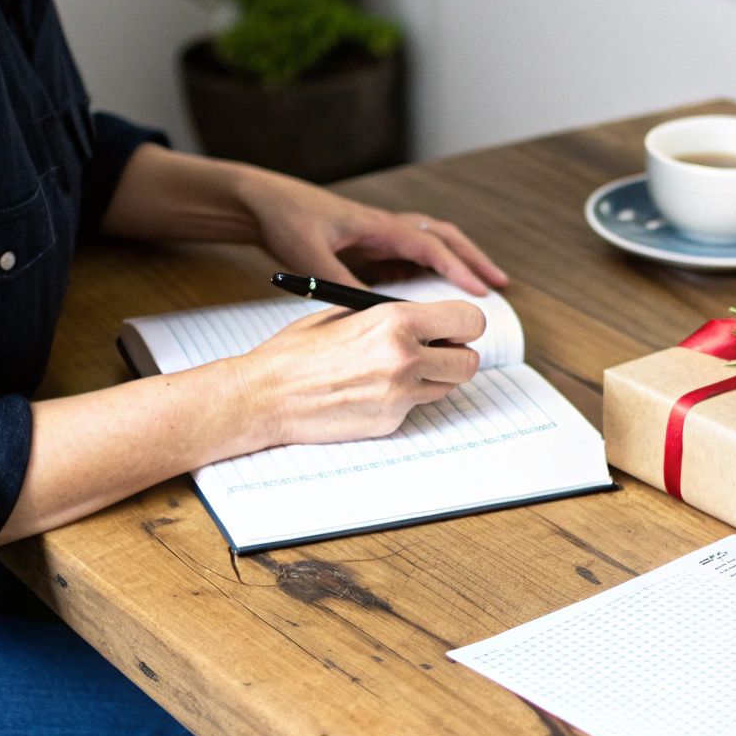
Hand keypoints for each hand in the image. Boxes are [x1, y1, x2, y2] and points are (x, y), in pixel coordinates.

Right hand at [235, 300, 487, 446]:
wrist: (265, 395)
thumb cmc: (299, 351)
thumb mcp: (348, 314)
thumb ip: (394, 316)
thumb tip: (431, 321)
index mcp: (395, 320)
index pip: (470, 321)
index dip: (464, 326)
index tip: (451, 329)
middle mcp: (405, 357)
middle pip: (469, 361)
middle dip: (455, 356)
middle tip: (433, 352)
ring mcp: (399, 394)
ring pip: (448, 386)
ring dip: (433, 378)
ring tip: (396, 370)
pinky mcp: (390, 422)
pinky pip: (416, 407)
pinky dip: (404, 400)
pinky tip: (371, 392)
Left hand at [241, 170, 507, 295]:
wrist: (262, 202)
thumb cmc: (286, 220)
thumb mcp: (310, 257)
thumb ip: (339, 283)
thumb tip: (367, 310)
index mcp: (378, 225)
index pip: (430, 245)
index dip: (458, 268)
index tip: (480, 290)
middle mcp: (385, 226)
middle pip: (444, 238)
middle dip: (474, 260)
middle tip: (499, 284)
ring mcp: (379, 235)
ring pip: (432, 244)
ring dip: (458, 262)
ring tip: (480, 285)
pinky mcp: (369, 246)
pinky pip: (410, 257)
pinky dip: (431, 270)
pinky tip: (434, 293)